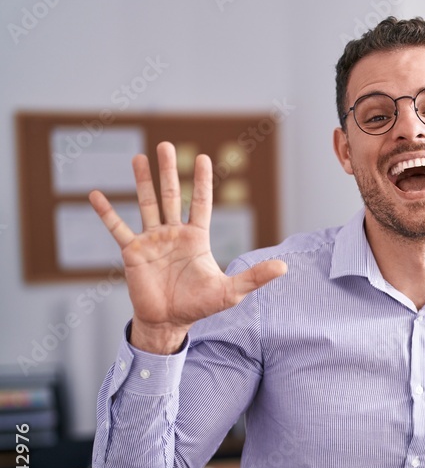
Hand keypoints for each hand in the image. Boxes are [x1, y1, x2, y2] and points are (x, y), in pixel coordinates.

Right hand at [89, 142, 286, 353]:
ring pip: (146, 204)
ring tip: (139, 157)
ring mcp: (152, 241)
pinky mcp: (132, 252)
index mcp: (196, 238)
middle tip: (167, 146)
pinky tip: (96, 195)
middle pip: (170, 196)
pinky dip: (106, 212)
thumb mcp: (231, 291)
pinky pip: (118, 228)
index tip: (204, 158)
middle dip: (169, 171)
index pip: (200, 203)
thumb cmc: (200, 306)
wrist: (169, 322)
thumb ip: (255, 276)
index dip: (202, 182)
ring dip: (142, 181)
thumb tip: (285, 267)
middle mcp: (173, 234)